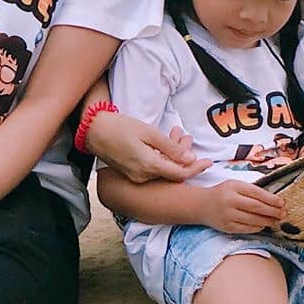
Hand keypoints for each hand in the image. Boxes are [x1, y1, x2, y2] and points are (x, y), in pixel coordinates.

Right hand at [88, 112, 203, 183]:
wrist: (94, 131)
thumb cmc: (121, 127)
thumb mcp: (149, 133)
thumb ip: (170, 147)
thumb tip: (190, 158)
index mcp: (149, 166)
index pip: (180, 174)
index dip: (196, 169)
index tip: (209, 162)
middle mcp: (143, 176)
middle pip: (172, 172)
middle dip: (185, 157)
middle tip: (188, 138)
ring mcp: (136, 176)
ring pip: (163, 169)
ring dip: (173, 155)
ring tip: (178, 134)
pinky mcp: (131, 173)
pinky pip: (153, 168)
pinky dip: (162, 157)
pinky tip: (165, 142)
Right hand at [201, 180, 286, 234]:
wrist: (200, 205)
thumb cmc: (222, 193)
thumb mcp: (235, 185)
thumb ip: (251, 190)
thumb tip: (273, 200)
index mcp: (234, 187)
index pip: (257, 193)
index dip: (271, 199)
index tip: (282, 203)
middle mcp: (230, 201)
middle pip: (256, 207)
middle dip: (272, 211)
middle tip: (283, 214)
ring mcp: (228, 215)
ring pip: (252, 220)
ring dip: (267, 221)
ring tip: (276, 220)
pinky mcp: (227, 227)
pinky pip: (246, 228)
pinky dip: (257, 227)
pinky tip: (263, 225)